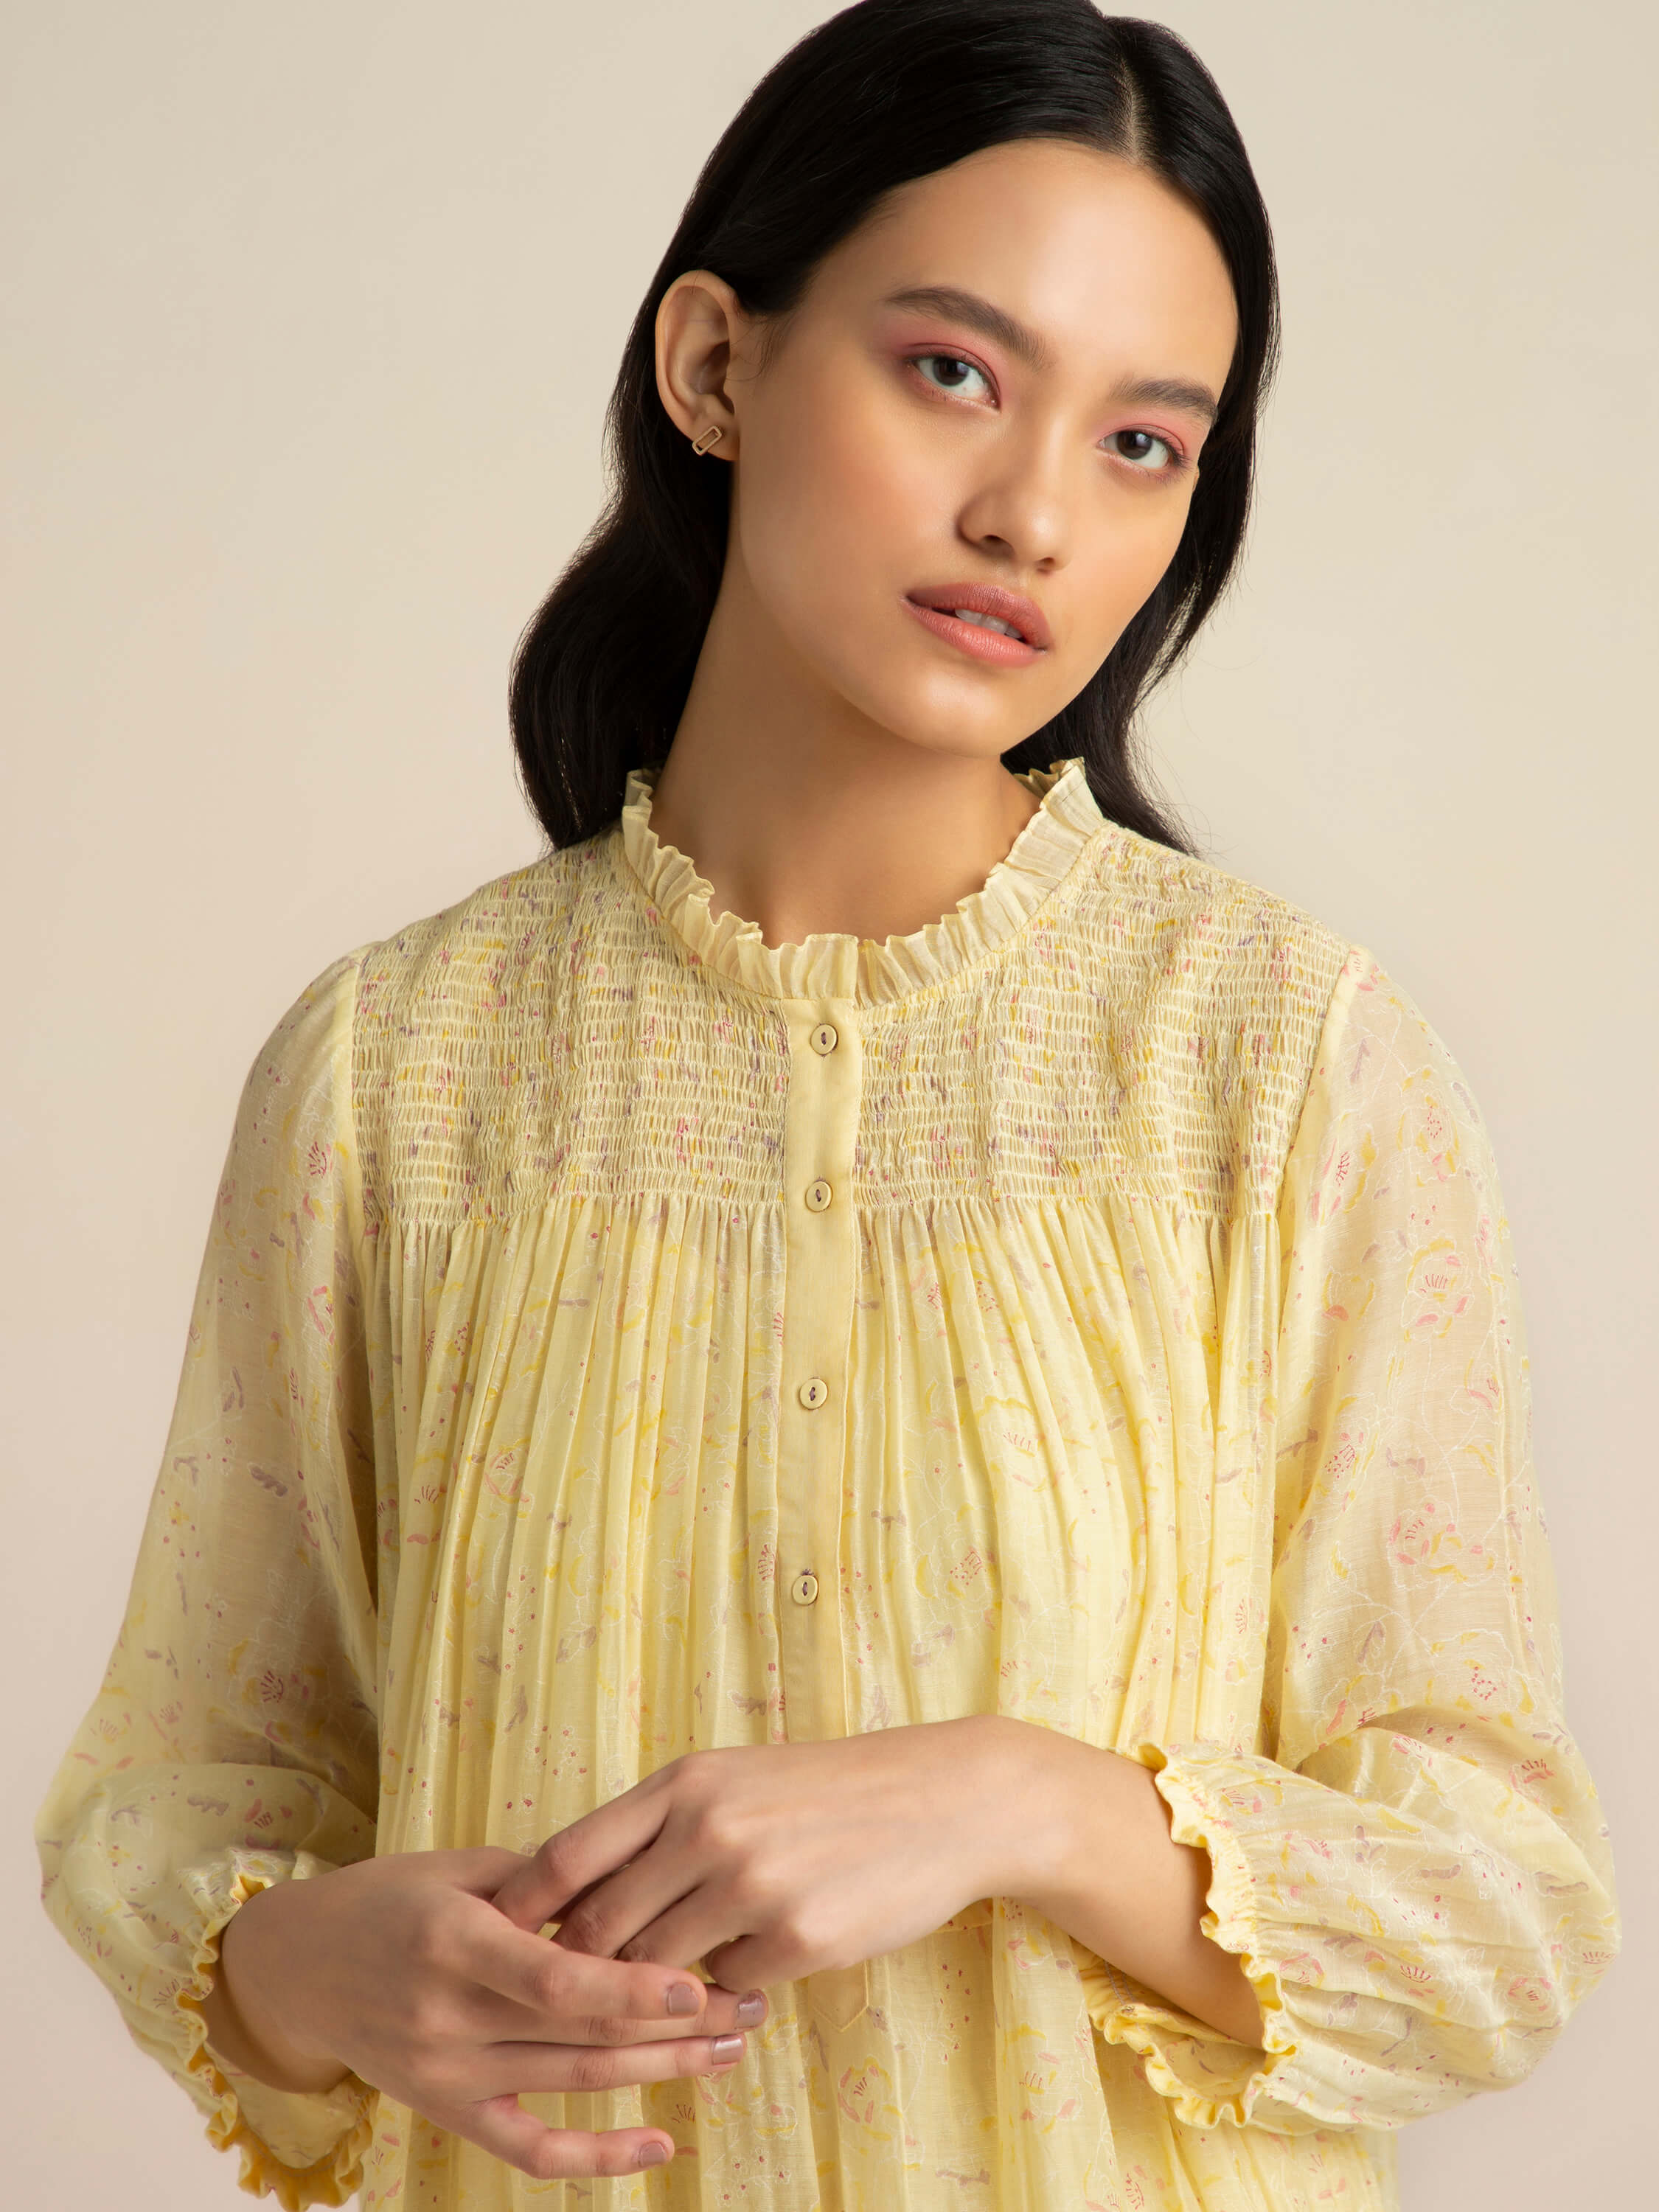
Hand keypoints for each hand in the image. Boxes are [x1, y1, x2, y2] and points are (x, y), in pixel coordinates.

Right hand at [205, 1847, 768, 2180]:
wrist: (302, 1967)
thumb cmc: (390, 1897)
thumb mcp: (457, 1868)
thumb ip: (541, 1884)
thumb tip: (633, 1888)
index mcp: (453, 1940)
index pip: (555, 1979)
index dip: (632, 1985)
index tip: (701, 1979)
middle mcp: (449, 2017)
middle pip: (581, 2034)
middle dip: (675, 2022)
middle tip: (747, 2004)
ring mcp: (448, 2075)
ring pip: (573, 2082)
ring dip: (661, 2070)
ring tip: (730, 2048)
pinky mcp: (448, 2113)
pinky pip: (531, 2149)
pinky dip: (599, 2155)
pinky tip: (661, 2143)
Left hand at [489, 1718, 1034, 1992]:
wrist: (943, 1800)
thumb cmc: (828, 1791)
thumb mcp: (734, 1779)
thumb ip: (660, 1826)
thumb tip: (576, 1891)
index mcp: (682, 1783)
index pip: (563, 1858)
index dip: (521, 1911)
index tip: (503, 1946)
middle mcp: (705, 1828)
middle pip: (593, 1929)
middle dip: (578, 1973)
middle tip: (579, 1997)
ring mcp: (750, 1884)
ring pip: (652, 1972)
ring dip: (654, 1993)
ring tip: (673, 1992)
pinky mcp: (797, 1937)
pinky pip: (726, 1988)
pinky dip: (728, 1992)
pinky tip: (754, 1976)